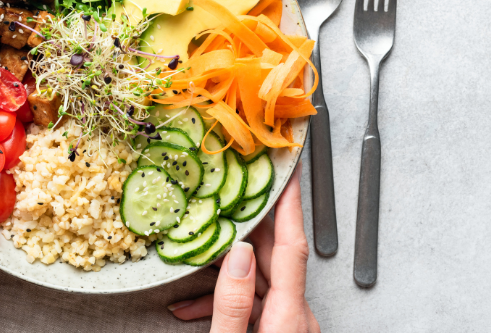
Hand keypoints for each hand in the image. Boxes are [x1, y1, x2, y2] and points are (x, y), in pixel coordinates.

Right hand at [168, 161, 318, 331]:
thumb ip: (232, 303)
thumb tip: (237, 255)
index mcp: (288, 317)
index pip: (292, 246)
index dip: (290, 203)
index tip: (290, 172)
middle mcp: (295, 318)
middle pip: (274, 257)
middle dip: (247, 225)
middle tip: (230, 195)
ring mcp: (288, 325)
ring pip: (260, 279)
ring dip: (228, 267)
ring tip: (199, 251)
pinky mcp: (277, 333)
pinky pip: (255, 303)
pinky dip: (227, 298)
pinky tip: (194, 304)